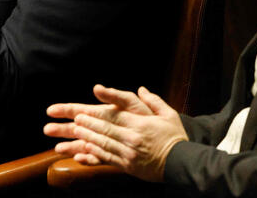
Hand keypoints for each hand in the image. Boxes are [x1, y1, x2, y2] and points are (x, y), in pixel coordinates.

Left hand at [44, 84, 186, 181]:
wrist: (184, 163)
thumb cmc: (175, 137)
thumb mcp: (168, 114)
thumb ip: (153, 101)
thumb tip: (141, 89)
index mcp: (139, 124)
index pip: (112, 118)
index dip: (94, 116)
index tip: (80, 113)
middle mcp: (132, 138)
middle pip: (104, 131)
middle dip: (86, 125)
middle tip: (72, 121)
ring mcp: (129, 154)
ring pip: (103, 145)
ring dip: (86, 139)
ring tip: (73, 134)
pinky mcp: (129, 166)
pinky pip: (108, 160)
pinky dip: (94, 155)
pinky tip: (83, 152)